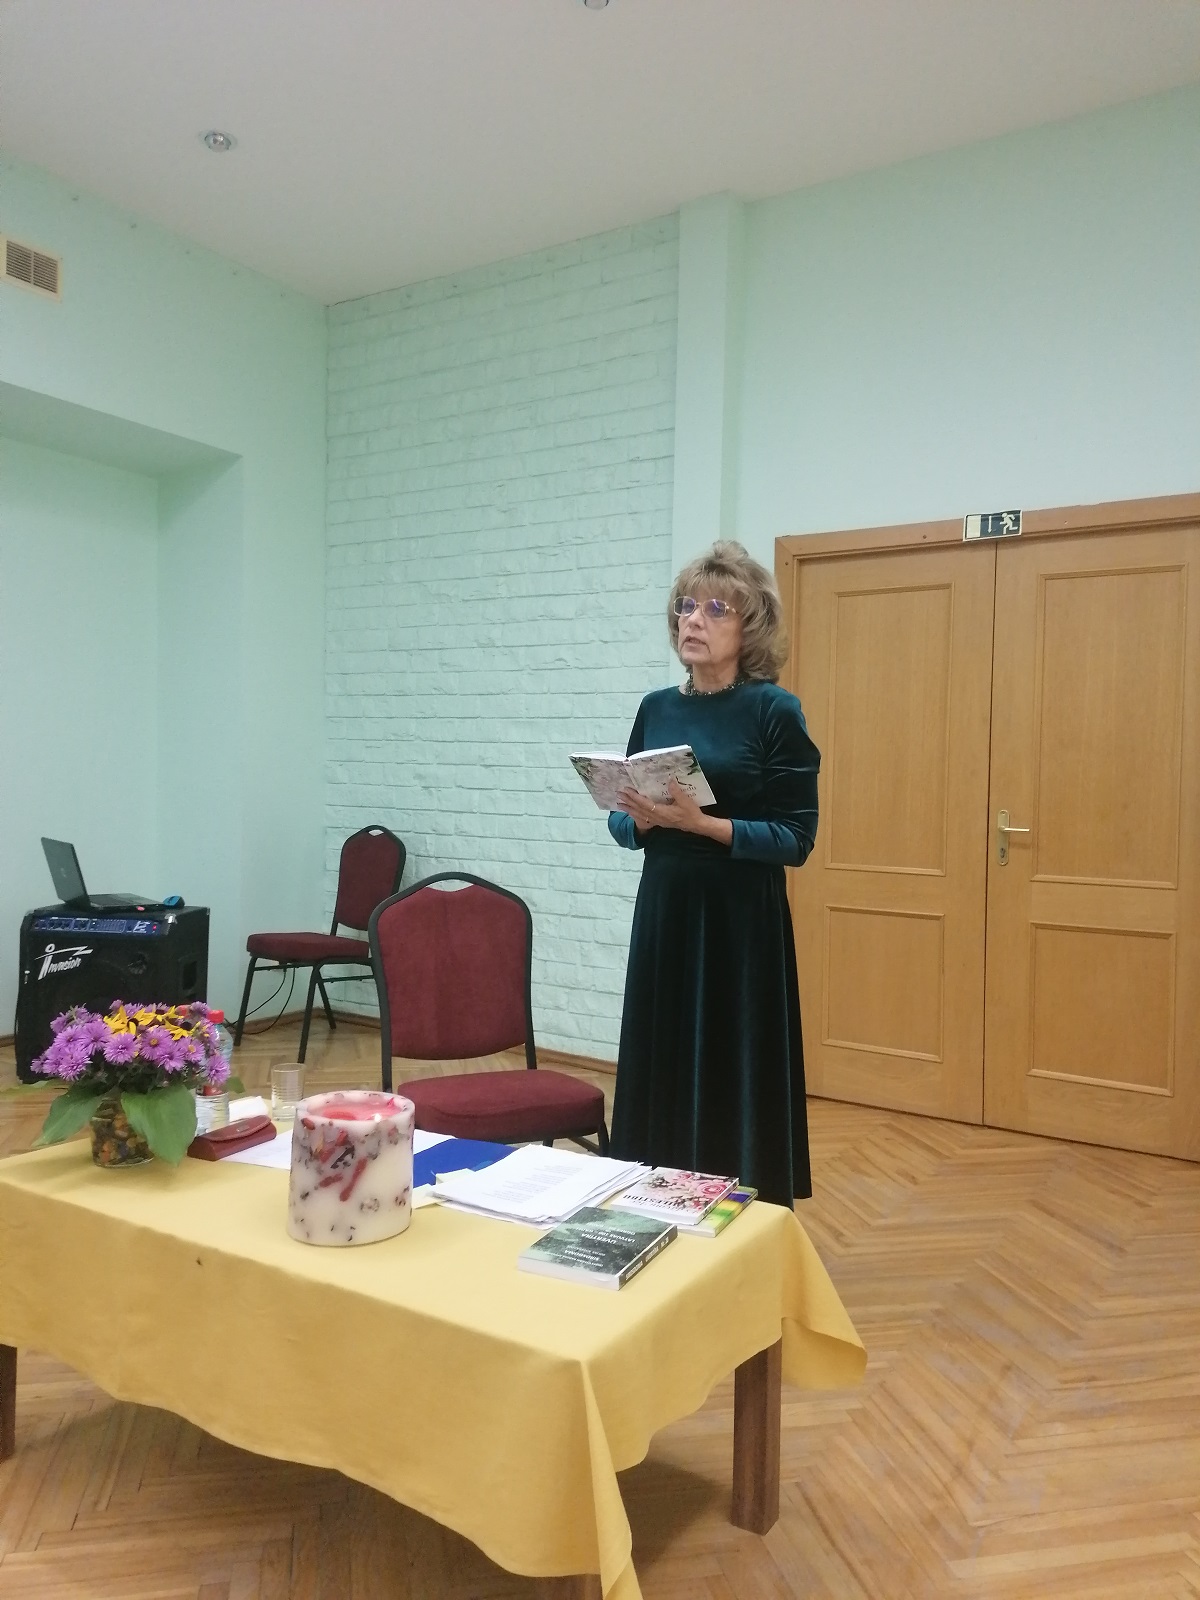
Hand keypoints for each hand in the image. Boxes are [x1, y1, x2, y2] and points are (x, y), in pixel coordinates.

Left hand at [618, 781, 732, 845]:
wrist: (696, 825)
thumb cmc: (691, 813)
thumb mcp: (686, 801)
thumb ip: (676, 791)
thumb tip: (669, 781)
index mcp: (662, 812)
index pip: (645, 804)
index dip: (635, 797)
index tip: (626, 791)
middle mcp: (657, 817)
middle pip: (639, 810)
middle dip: (628, 802)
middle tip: (618, 795)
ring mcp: (657, 821)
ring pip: (640, 815)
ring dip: (629, 809)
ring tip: (619, 805)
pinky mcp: (659, 822)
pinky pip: (643, 819)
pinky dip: (635, 815)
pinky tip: (631, 813)